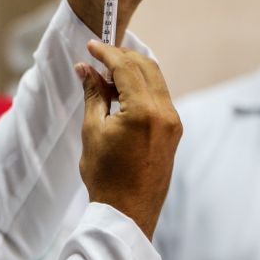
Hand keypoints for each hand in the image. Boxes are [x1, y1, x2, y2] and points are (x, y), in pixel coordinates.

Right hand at [76, 41, 181, 238]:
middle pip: (147, 67)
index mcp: (145, 112)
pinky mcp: (174, 132)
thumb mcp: (92, 130)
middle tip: (98, 57)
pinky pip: (159, 97)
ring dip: (132, 71)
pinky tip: (121, 92)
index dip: (107, 53)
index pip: (126, 68)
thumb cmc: (105, 176)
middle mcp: (166, 113)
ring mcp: (173, 123)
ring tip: (106, 74)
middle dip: (122, 57)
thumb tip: (85, 68)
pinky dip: (141, 88)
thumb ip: (92, 94)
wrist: (127, 213)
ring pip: (155, 80)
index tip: (91, 45)